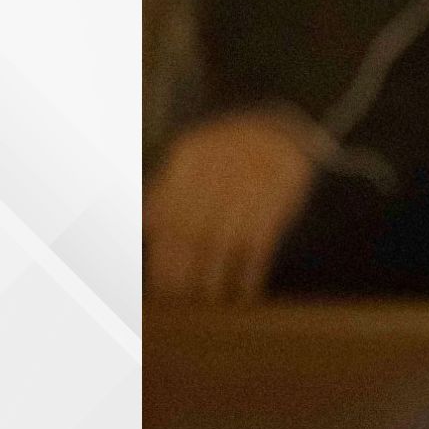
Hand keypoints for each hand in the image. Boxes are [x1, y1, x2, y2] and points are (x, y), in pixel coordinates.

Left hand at [147, 110, 319, 302]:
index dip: (163, 254)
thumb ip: (166, 186)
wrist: (284, 130)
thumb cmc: (228, 154)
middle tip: (180, 297)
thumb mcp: (194, 157)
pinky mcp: (281, 193)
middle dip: (183, 269)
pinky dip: (251, 272)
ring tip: (208, 299)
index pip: (169, 214)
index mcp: (192, 156)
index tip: (161, 284)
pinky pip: (260, 242)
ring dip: (214, 276)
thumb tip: (144, 224)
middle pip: (193, 231)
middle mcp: (220, 167)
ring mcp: (252, 181)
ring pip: (224, 241)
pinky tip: (245, 291)